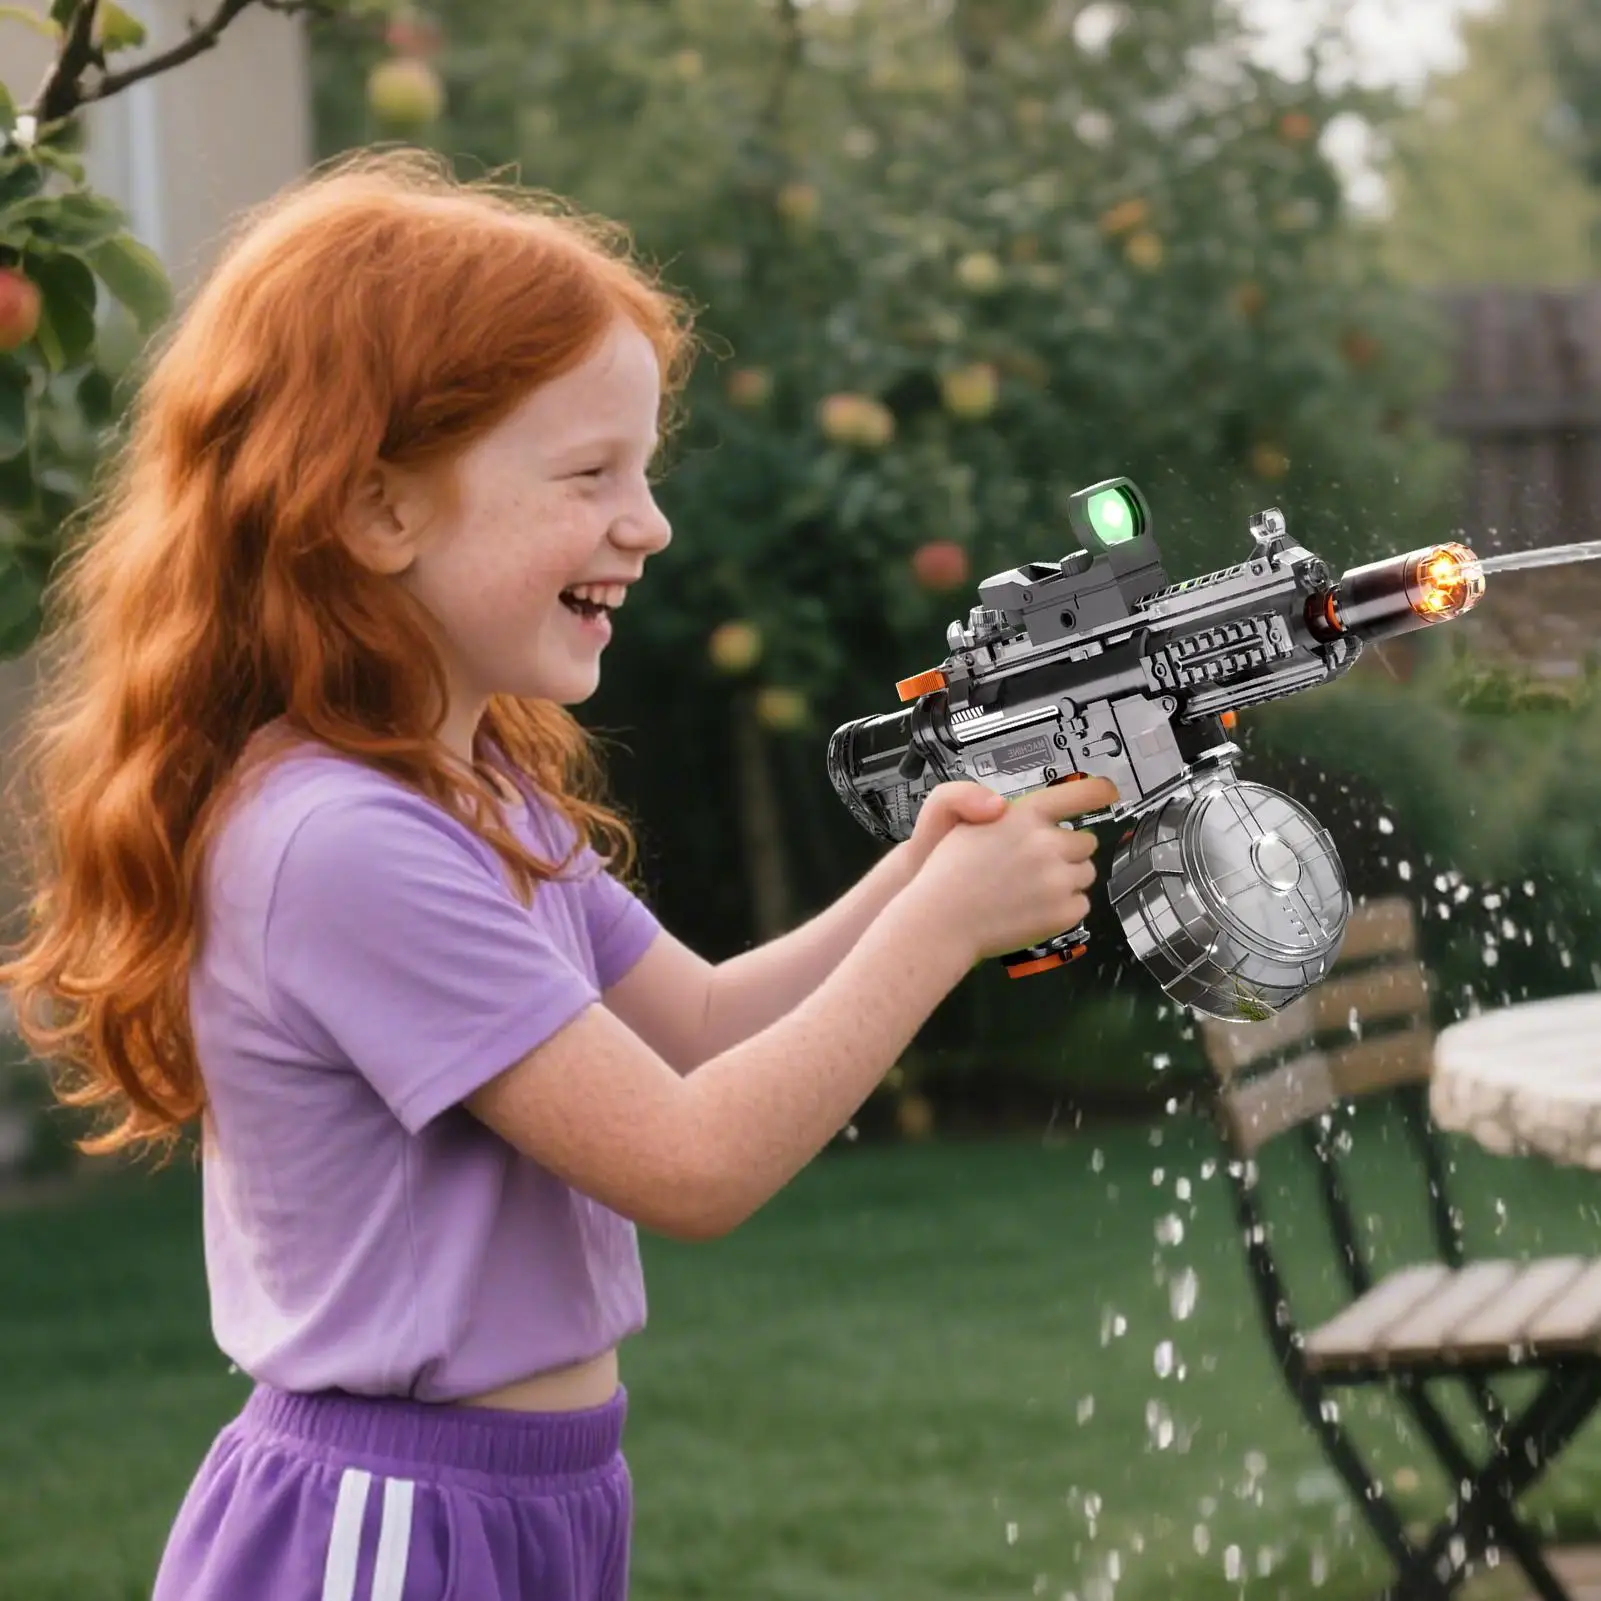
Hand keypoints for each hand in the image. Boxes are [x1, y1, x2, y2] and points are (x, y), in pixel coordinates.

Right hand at [909, 774, 1118, 963]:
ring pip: (1085, 873)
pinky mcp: (1063, 912)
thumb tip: (1027, 813)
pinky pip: (1081, 904)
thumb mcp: (965, 820)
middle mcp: (1047, 844)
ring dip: (1067, 878)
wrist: (941, 920)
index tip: (1108, 792)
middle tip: (1037, 864)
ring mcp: (1058, 880)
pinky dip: (1064, 907)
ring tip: (1032, 888)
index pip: (1079, 795)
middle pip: (1085, 842)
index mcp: (1025, 815)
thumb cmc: (948, 872)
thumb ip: (1002, 810)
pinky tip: (1034, 908)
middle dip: (1067, 851)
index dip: (1098, 791)